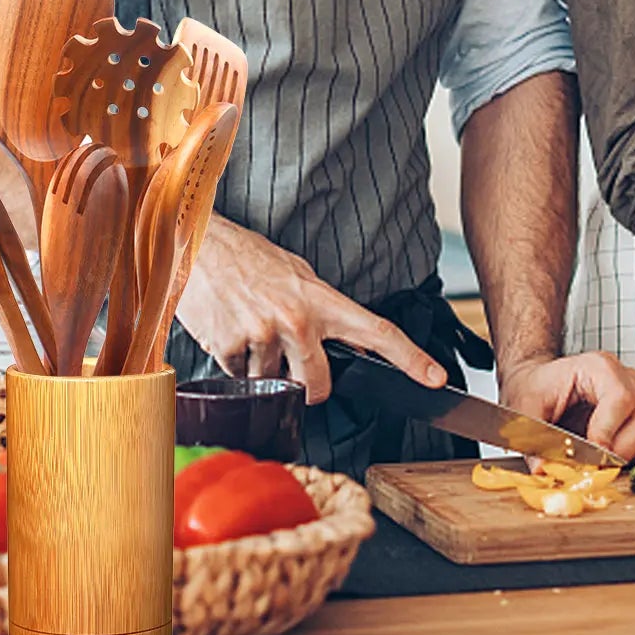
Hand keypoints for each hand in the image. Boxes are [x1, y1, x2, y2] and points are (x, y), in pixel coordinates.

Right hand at [175, 216, 445, 403]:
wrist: (198, 245)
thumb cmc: (249, 259)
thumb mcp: (298, 275)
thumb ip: (323, 311)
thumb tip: (347, 343)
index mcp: (322, 299)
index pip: (378, 331)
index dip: (411, 358)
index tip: (435, 378)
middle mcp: (297, 320)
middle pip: (319, 383)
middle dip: (310, 388)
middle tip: (296, 370)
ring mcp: (263, 336)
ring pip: (272, 381)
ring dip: (263, 367)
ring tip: (250, 326)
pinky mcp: (229, 349)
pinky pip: (239, 377)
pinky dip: (236, 364)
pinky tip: (231, 331)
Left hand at [499, 351, 634, 460]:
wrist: (539, 382)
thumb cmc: (536, 387)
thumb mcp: (525, 408)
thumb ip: (533, 438)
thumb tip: (542, 470)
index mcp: (599, 367)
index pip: (620, 399)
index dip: (607, 432)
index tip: (590, 456)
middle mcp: (624, 379)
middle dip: (618, 451)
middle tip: (591, 467)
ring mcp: (634, 396)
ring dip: (622, 456)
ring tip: (593, 463)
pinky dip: (623, 456)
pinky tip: (599, 459)